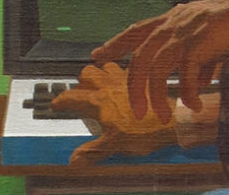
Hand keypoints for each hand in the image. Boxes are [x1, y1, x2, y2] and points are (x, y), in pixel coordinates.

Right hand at [49, 63, 176, 165]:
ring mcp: (126, 80)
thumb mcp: (114, 146)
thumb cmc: (143, 133)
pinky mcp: (142, 80)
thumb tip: (73, 162)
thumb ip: (92, 152)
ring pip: (107, 65)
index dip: (61, 101)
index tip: (56, 105)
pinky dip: (120, 74)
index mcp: (99, 101)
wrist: (172, 121)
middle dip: (82, 81)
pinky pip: (127, 69)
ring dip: (101, 73)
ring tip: (102, 86)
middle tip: (83, 94)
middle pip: (88, 72)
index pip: (71, 97)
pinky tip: (125, 85)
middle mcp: (109, 86)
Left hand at [91, 0, 228, 122]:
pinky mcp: (199, 43)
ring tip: (162, 117)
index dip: (115, 43)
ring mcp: (184, 33)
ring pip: (157, 68)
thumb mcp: (208, 39)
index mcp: (172, 20)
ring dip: (156, 96)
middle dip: (134, 86)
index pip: (136, 30)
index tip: (96, 55)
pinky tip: (194, 104)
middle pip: (141, 57)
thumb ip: (199, 60)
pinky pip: (186, 74)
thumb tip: (196, 85)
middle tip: (137, 111)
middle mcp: (172, 25)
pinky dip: (187, 92)